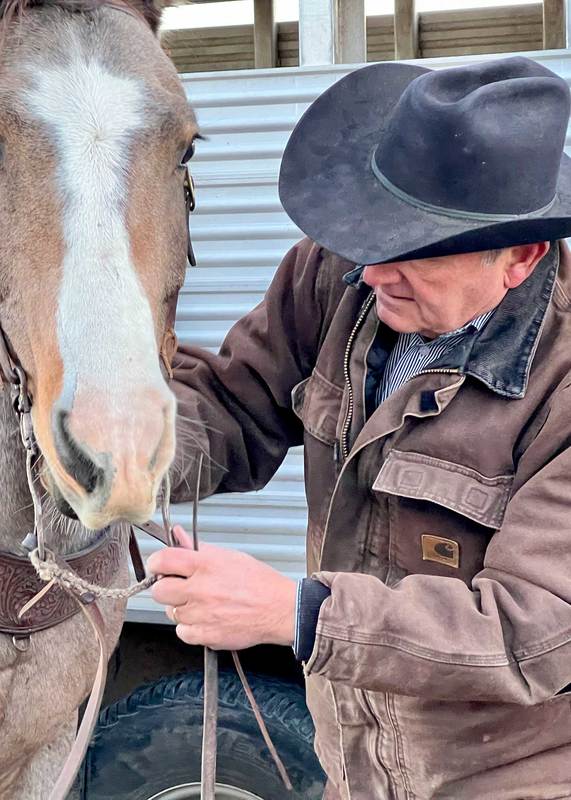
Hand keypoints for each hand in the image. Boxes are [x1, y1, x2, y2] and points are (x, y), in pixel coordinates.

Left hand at [147, 526, 296, 649]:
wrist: (278, 609)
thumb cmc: (258, 582)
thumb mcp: (229, 556)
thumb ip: (199, 548)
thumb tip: (179, 536)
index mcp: (205, 565)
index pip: (163, 560)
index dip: (156, 563)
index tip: (160, 567)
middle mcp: (200, 589)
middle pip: (159, 591)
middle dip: (166, 588)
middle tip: (179, 587)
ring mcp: (202, 614)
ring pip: (171, 613)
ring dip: (181, 608)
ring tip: (201, 603)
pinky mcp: (206, 635)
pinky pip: (182, 632)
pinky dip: (190, 627)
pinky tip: (205, 618)